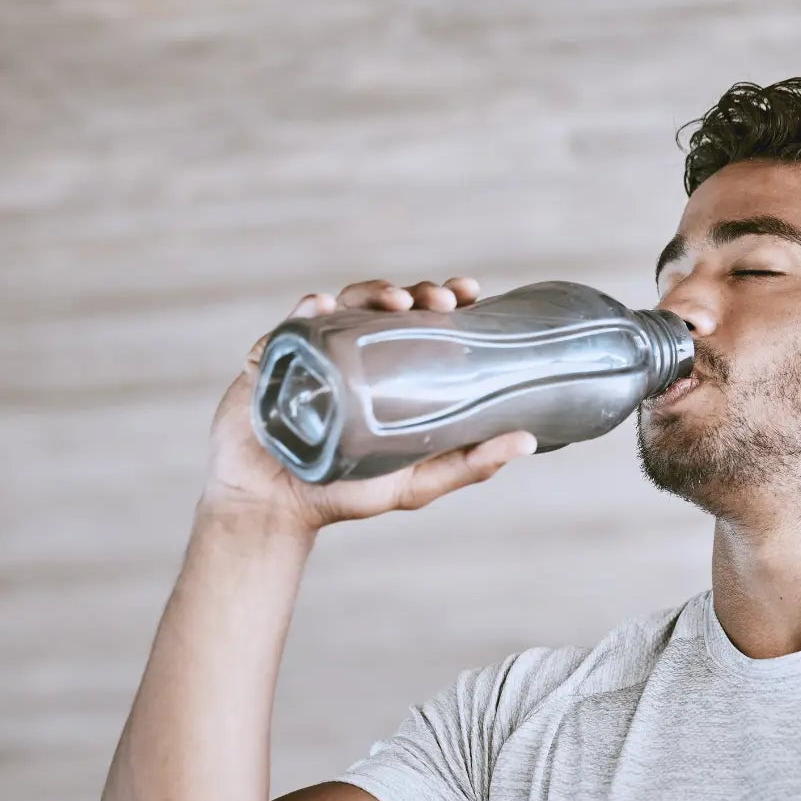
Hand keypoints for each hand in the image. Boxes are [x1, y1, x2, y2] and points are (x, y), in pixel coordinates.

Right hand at [199, 276, 537, 533]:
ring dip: (371, 293)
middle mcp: (353, 354)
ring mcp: (312, 352)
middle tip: (440, 300)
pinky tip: (322, 306)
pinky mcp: (271, 359)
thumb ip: (469, 464)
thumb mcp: (416, 482)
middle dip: (416, 292)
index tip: (472, 292)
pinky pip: (289, 326)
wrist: (274, 508)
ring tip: (396, 302)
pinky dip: (306, 312)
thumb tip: (529, 441)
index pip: (424, 324)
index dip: (448, 300)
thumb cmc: (345, 493)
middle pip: (387, 307)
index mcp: (390, 372)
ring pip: (343, 304)